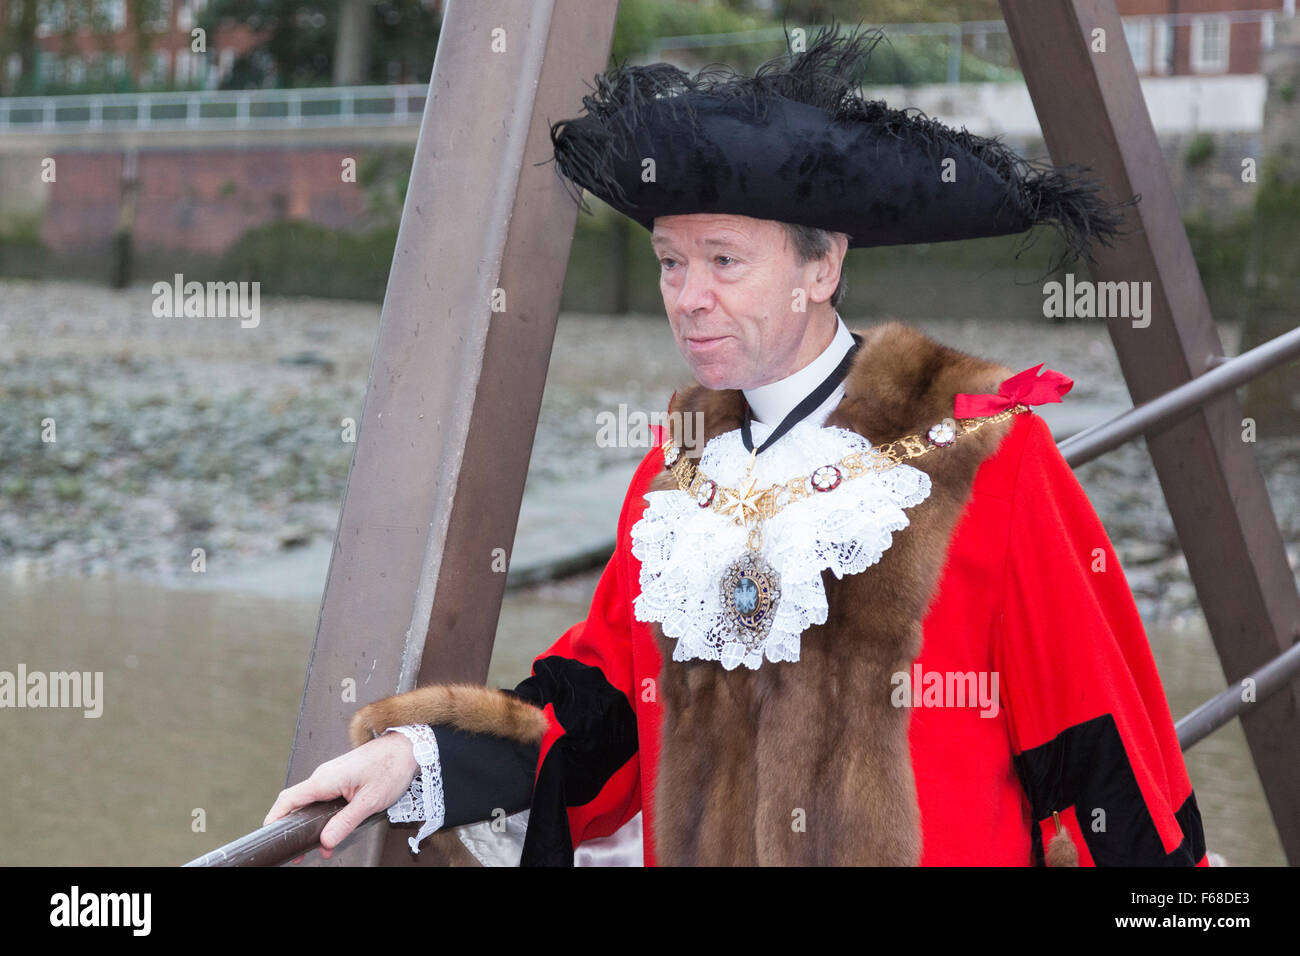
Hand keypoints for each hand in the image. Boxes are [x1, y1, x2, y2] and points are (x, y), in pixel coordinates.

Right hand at [263, 731, 418, 861]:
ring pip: (311, 803)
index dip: (275, 817)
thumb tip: (326, 841)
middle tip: (298, 852)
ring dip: (311, 824)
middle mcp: (323, 776)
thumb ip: (346, 822)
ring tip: (318, 848)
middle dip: (294, 827)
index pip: (289, 799)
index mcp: (325, 779)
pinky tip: (333, 833)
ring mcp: (331, 776)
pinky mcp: (340, 778)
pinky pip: (323, 799)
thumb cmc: (391, 767)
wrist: (407, 748)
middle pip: (297, 803)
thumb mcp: (370, 801)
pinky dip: (323, 817)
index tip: (270, 835)